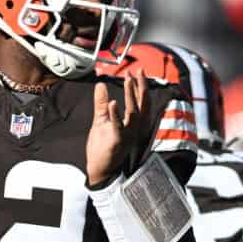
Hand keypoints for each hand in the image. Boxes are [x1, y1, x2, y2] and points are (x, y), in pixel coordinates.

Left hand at [86, 70, 147, 186]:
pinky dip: (115, 115)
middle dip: (141, 87)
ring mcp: (126, 135)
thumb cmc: (103, 147)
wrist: (101, 170)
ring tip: (128, 80)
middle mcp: (133, 129)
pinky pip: (117, 127)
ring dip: (130, 96)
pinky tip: (113, 103)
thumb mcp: (101, 121)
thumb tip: (100, 84)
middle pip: (142, 105)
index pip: (140, 102)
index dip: (140, 87)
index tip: (137, 72)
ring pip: (133, 114)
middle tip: (139, 71)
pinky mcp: (116, 141)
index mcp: (132, 124)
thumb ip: (101, 103)